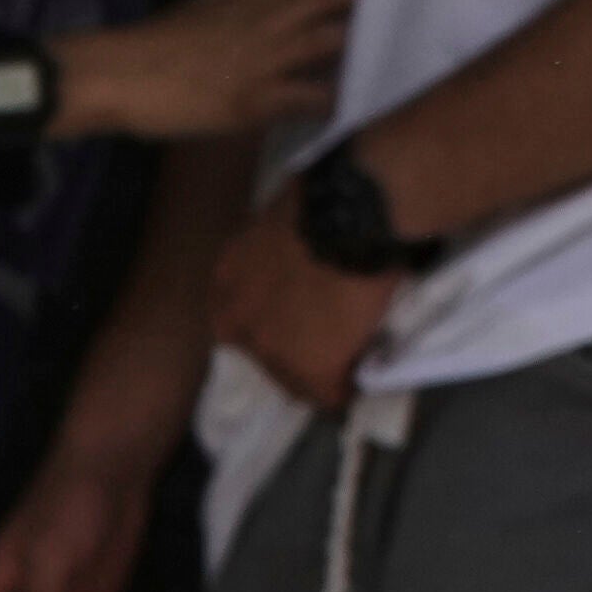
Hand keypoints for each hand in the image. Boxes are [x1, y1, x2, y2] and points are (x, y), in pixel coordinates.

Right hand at [72, 0, 360, 146]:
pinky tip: (351, 110)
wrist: (120, 72)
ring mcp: (264, 57)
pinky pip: (308, 99)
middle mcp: (268, 18)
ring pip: (331, 39)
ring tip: (400, 45)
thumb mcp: (210, 4)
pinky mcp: (255, 98)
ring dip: (365, 42)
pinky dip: (333, 104)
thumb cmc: (158, 42)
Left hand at [211, 198, 387, 419]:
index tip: (295, 322)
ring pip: (293, 380)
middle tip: (326, 343)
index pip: (235, 319)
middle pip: (262, 354)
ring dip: (319, 371)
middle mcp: (237, 318)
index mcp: (227, 277)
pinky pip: (330, 393)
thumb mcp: (280, 218)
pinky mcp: (312, 367)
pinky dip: (348, 386)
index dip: (270, 323)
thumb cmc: (328, 198)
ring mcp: (271, 348)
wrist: (355, 214)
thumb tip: (301, 252)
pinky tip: (364, 376)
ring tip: (348, 362)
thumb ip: (277, 247)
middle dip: (291, 352)